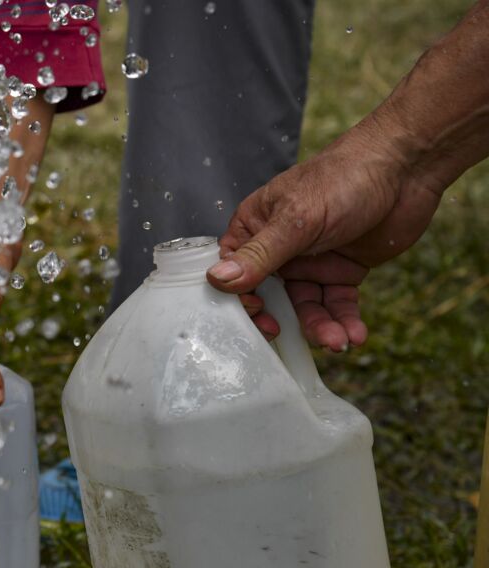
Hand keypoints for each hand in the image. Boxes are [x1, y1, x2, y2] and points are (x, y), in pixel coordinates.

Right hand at [207, 117, 442, 350]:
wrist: (406, 169)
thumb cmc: (344, 178)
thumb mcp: (296, 219)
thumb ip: (259, 254)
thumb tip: (217, 280)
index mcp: (255, 228)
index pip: (233, 271)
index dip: (240, 297)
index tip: (259, 313)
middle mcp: (279, 248)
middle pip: (268, 296)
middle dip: (281, 320)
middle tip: (287, 336)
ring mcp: (311, 261)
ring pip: (305, 306)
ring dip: (320, 327)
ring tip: (338, 342)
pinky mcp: (342, 272)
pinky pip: (336, 304)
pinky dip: (345, 321)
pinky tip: (355, 334)